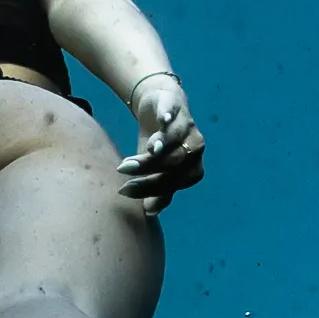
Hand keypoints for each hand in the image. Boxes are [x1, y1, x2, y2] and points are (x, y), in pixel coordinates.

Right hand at [117, 84, 208, 202]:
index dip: (149, 188)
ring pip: (174, 138)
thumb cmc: (160, 145)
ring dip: (156, 145)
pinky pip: (174, 110)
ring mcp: (187, 124)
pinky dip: (169, 115)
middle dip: (148, 168)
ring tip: (138, 153)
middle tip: (123, 171)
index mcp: (193, 168)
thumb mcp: (157, 170)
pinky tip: (163, 119)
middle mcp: (195, 148)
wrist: (161, 106)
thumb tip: (148, 213)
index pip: (173, 182)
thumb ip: (159, 191)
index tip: (125, 191)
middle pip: (175, 161)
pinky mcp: (176, 104)